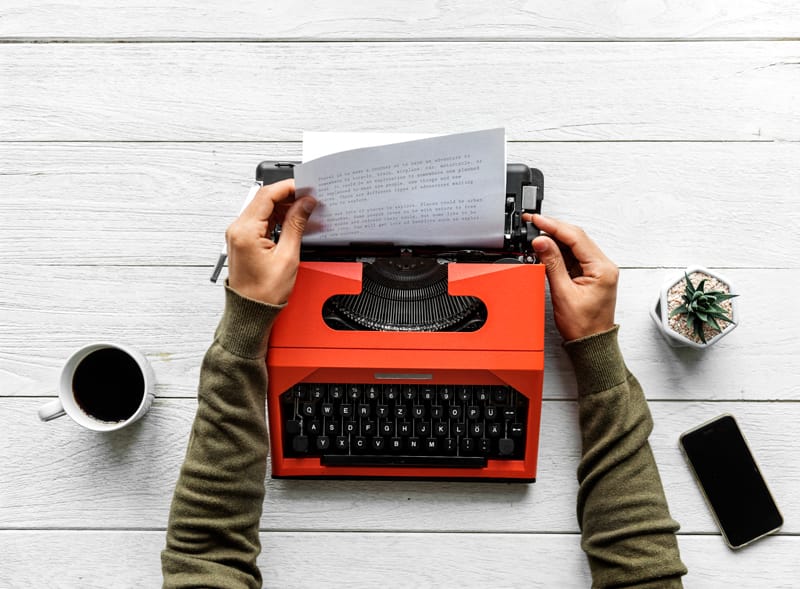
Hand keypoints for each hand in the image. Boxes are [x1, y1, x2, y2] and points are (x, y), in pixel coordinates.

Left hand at [226, 179, 316, 304]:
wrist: (251, 311)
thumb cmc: (264, 293)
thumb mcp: (288, 256)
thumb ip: (296, 225)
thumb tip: (305, 204)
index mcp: (245, 231)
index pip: (267, 195)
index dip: (288, 187)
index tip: (305, 187)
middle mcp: (237, 230)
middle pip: (264, 199)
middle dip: (288, 196)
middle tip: (308, 199)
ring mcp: (238, 234)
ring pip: (263, 209)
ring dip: (283, 207)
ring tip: (303, 211)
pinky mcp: (243, 240)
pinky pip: (260, 221)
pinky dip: (276, 218)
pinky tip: (291, 221)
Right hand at [523, 214, 617, 340]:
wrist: (591, 344)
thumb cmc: (583, 326)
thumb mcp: (563, 293)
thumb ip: (552, 264)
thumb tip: (542, 242)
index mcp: (602, 269)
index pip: (576, 237)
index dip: (554, 226)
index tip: (537, 221)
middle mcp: (604, 266)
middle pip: (576, 237)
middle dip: (553, 229)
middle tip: (533, 223)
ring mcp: (598, 270)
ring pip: (574, 245)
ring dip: (555, 239)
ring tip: (536, 235)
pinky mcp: (591, 274)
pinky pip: (574, 256)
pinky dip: (559, 251)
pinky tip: (547, 249)